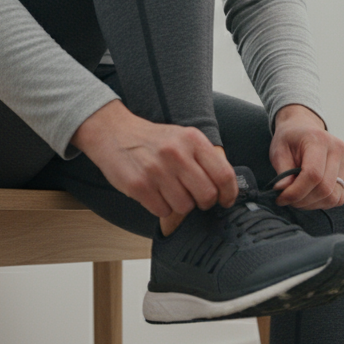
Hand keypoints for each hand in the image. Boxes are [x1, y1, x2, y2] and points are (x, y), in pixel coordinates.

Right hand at [70, 100, 238, 218]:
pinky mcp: (138, 185)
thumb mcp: (183, 137)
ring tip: (169, 191)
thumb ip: (204, 158)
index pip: (223, 174)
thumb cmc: (153, 140)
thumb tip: (225, 187)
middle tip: (195, 198)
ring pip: (184, 207)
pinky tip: (155, 193)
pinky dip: (161, 207)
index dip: (229, 193)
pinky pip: (162, 211)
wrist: (114, 133)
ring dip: (180, 205)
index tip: (226, 200)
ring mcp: (156, 170)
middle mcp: (176, 153)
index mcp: (192, 140)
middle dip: (203, 202)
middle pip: (206, 195)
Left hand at [269, 104, 343, 209]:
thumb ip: (282, 172)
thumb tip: (283, 190)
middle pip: (325, 188)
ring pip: (334, 196)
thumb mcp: (278, 151)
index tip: (281, 198)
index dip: (296, 192)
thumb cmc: (290, 139)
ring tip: (298, 199)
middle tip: (287, 200)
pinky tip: (310, 197)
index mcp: (319, 141)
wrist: (303, 128)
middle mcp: (337, 150)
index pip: (313, 174)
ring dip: (313, 204)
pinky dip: (323, 203)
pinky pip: (340, 197)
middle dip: (303, 201)